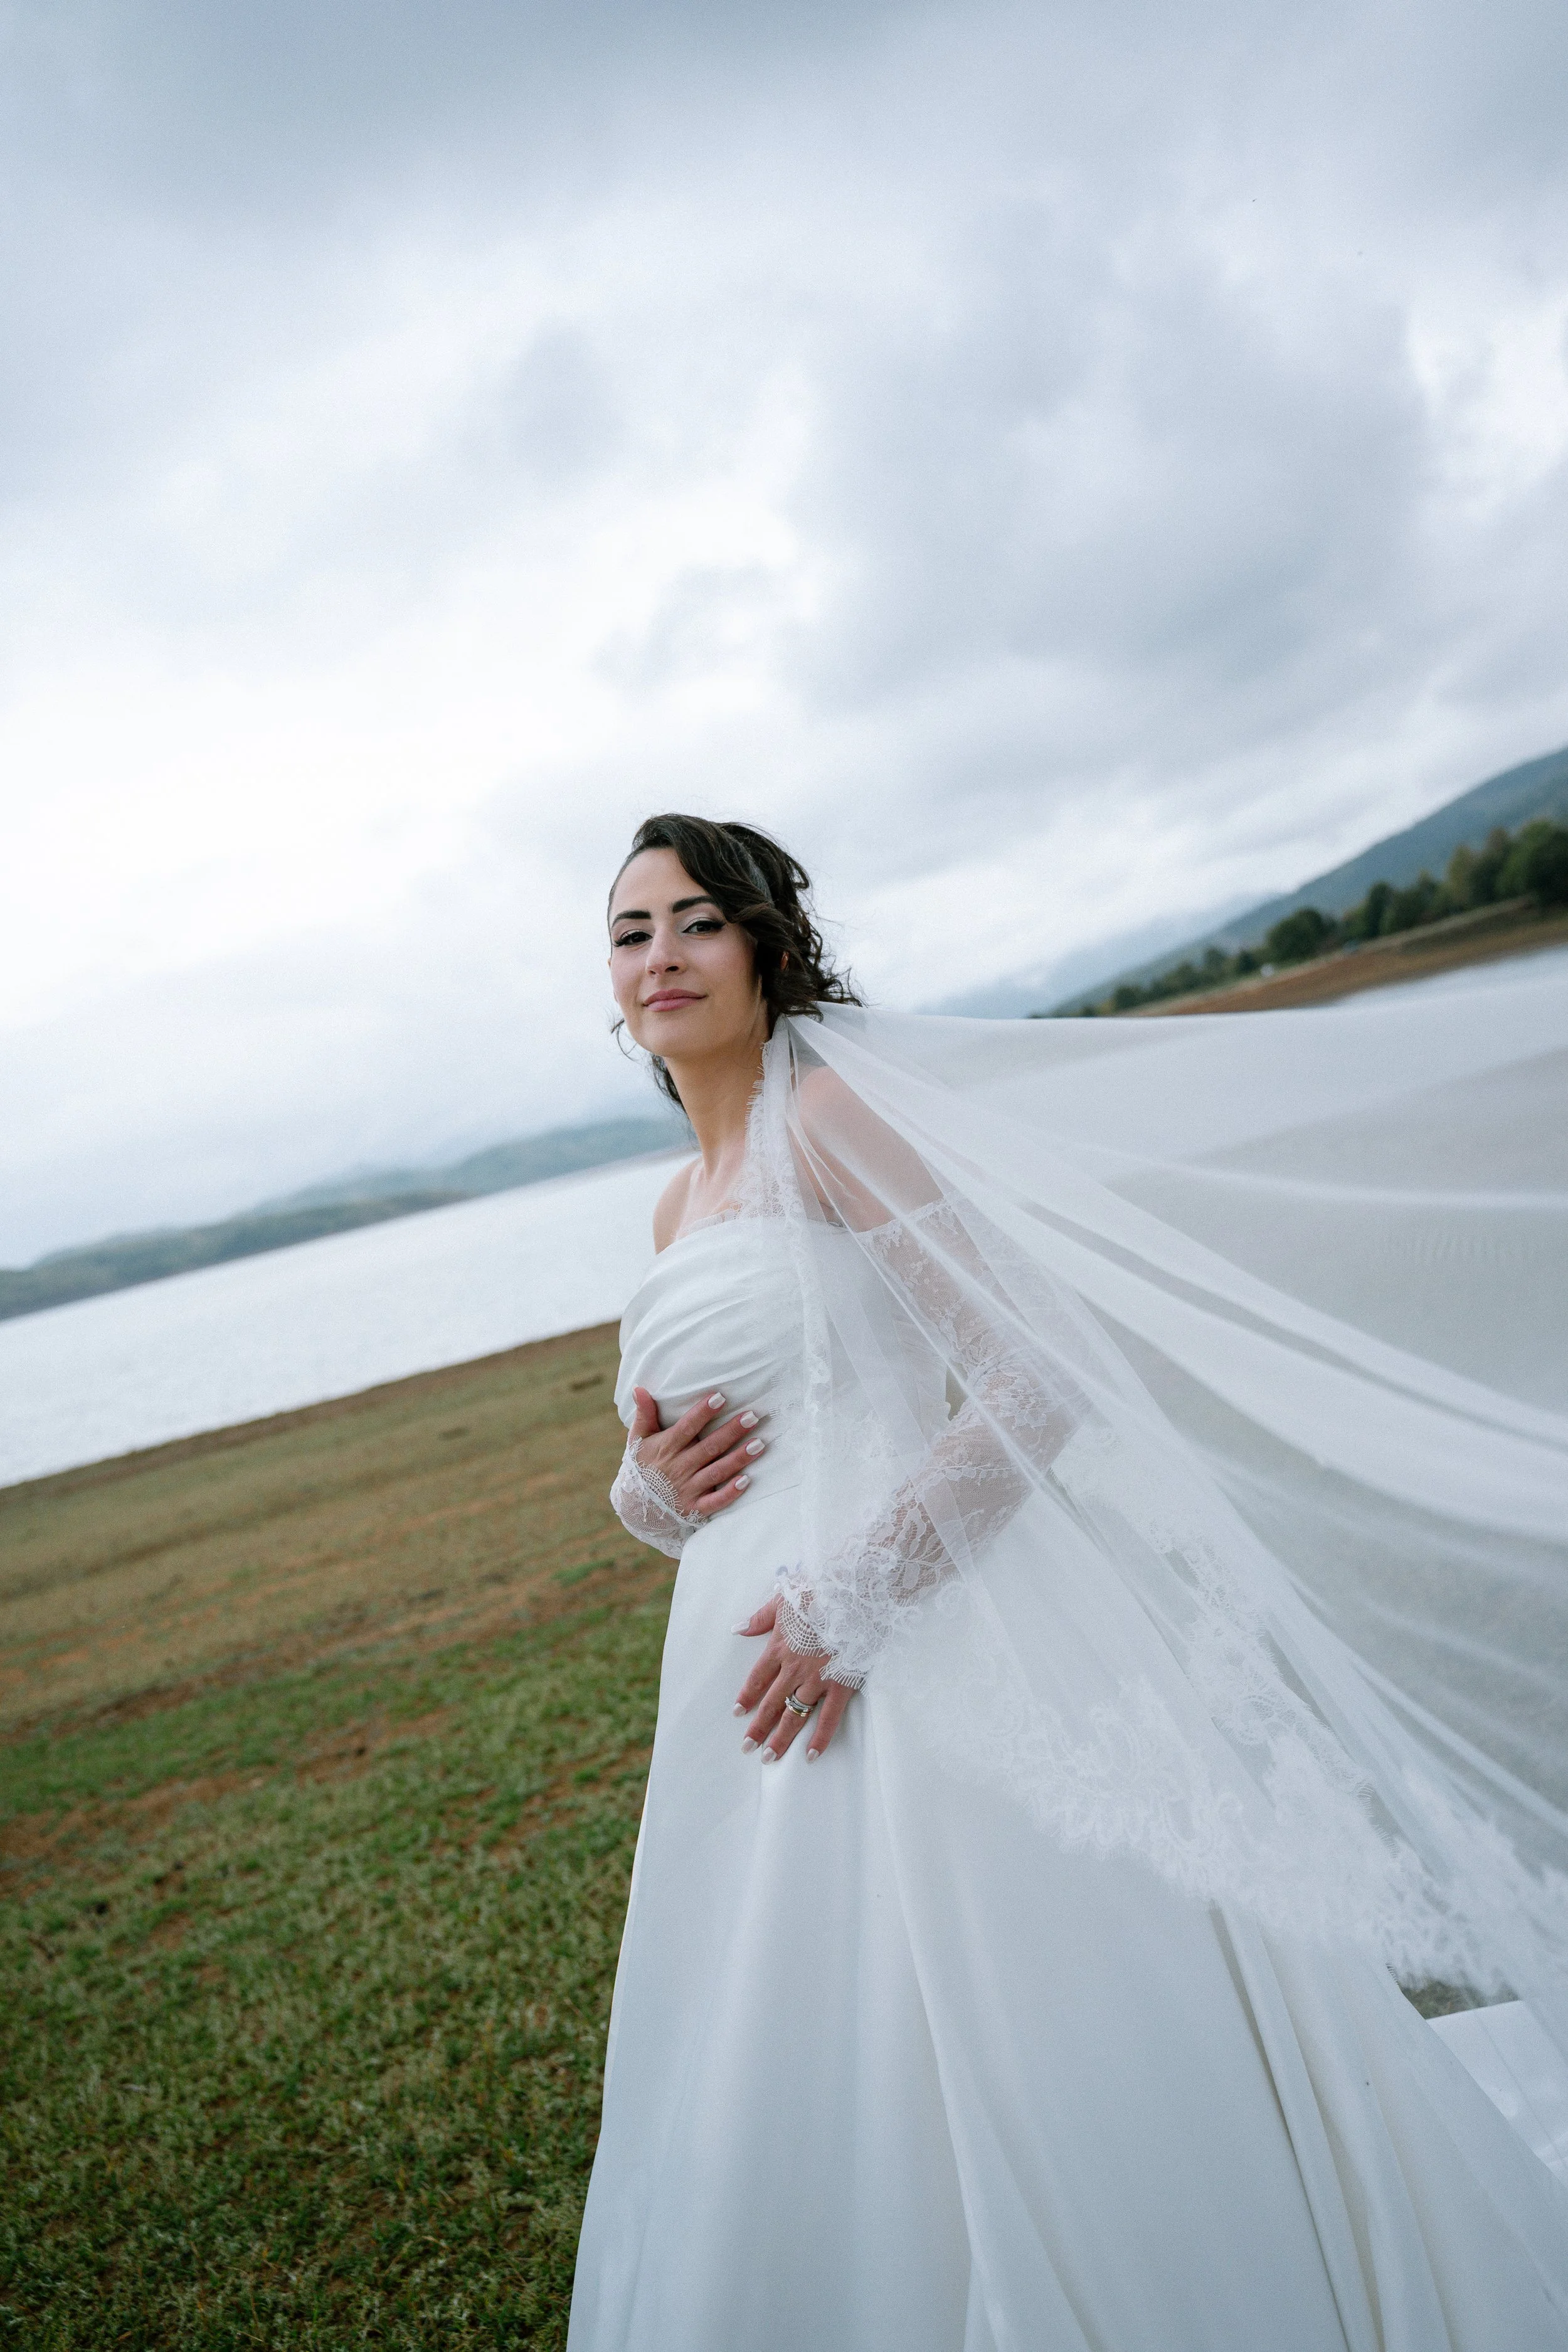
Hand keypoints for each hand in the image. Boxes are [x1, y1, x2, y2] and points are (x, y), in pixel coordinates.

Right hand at [629, 1386, 765, 1520]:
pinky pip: (715, 1501)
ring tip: (759, 1444)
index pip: (687, 1427)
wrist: (636, 1506)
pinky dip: (730, 1493)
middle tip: (752, 1416)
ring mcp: (687, 1489)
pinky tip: (746, 1481)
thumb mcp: (638, 1439)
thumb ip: (644, 1415)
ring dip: (738, 1459)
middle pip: (709, 1447)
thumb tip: (640, 1388)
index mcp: (666, 1448)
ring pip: (717, 1472)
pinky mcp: (694, 1508)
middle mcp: (678, 1468)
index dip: (702, 1413)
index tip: (720, 1397)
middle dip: (731, 1432)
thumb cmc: (642, 1466)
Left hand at [732, 1595, 855, 1762]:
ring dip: (781, 1737)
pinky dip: (820, 1738)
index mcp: (780, 1647)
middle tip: (747, 1747)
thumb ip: (760, 1617)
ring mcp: (818, 1679)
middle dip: (758, 1727)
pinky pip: (829, 1718)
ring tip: (769, 1757)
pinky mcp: (841, 1685)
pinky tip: (811, 1755)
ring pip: (795, 1714)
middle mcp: (795, 1668)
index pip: (758, 1678)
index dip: (747, 1697)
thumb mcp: (784, 1598)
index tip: (737, 1713)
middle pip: (772, 1703)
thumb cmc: (819, 1591)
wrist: (852, 1592)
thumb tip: (738, 1628)